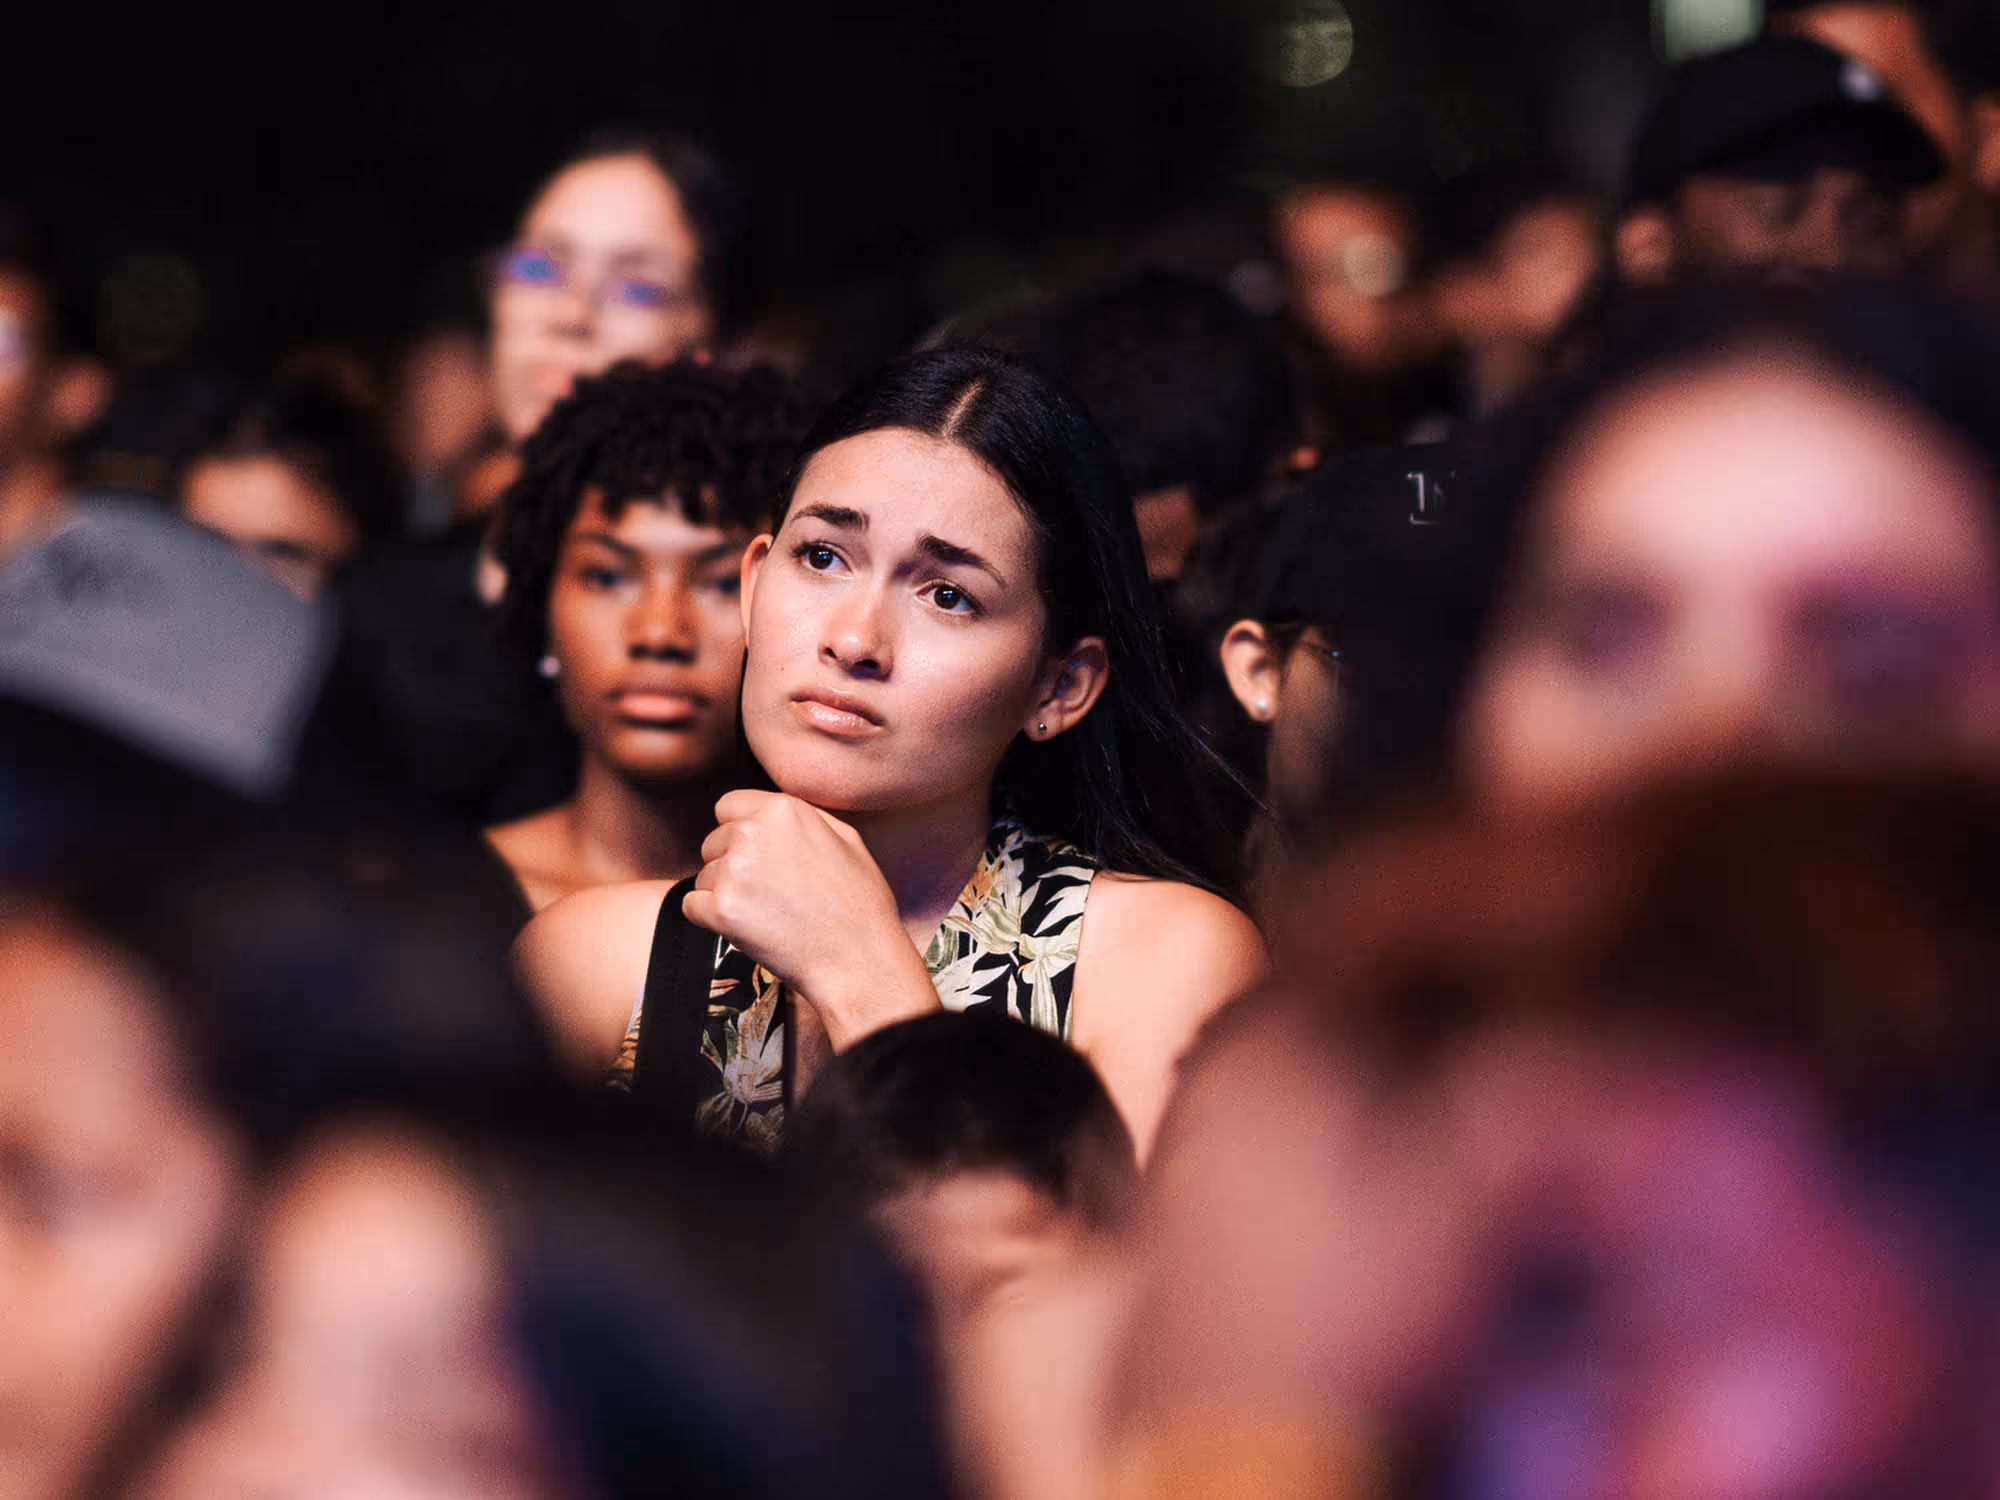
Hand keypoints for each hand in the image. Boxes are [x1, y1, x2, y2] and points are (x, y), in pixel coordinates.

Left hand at [682, 790, 937, 1047]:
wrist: (857, 959)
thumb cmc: (859, 903)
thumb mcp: (846, 839)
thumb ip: (803, 816)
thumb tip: (772, 813)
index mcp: (783, 810)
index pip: (728, 806)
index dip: (737, 830)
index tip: (752, 854)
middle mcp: (752, 833)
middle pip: (712, 841)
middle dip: (729, 863)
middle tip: (764, 892)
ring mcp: (734, 871)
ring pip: (703, 876)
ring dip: (722, 893)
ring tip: (764, 914)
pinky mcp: (721, 909)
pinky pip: (691, 906)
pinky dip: (709, 919)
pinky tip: (742, 928)